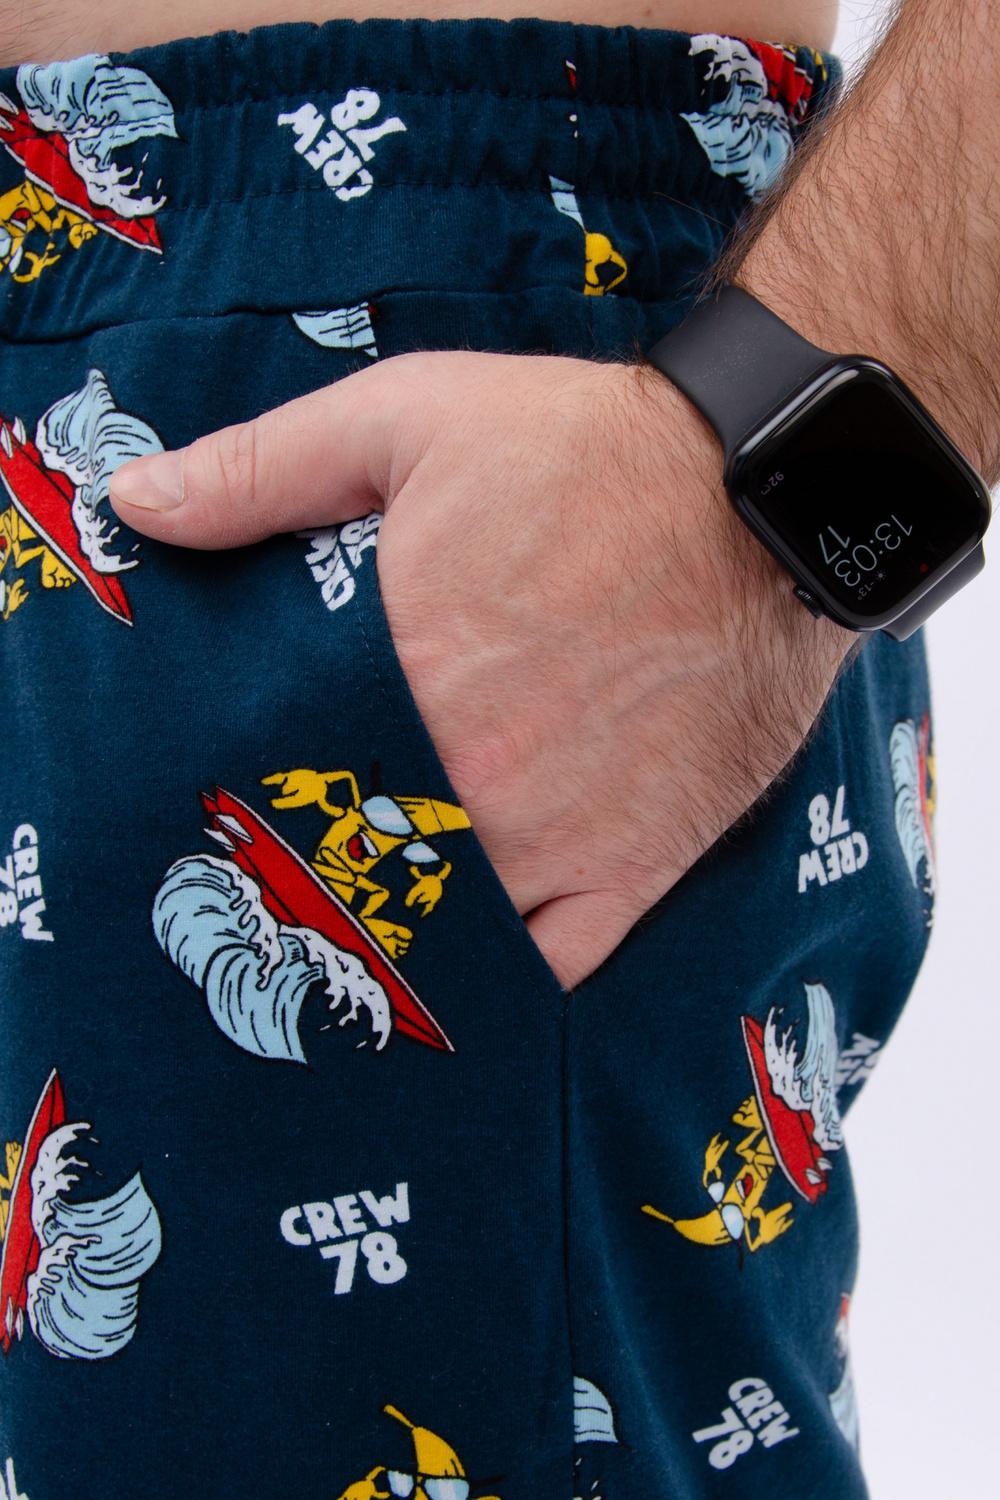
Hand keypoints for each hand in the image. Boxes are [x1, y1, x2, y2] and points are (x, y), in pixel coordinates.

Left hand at [109, 352, 851, 988]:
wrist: (764, 492)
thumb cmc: (586, 452)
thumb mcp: (408, 419)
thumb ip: (263, 470)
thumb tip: (137, 506)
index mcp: (397, 687)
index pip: (280, 790)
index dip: (246, 813)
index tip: (226, 825)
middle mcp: (471, 787)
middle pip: (356, 874)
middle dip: (317, 878)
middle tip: (293, 881)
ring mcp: (557, 841)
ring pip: (443, 936)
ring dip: (399, 938)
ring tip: (363, 935)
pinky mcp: (638, 866)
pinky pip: (555, 966)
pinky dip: (504, 981)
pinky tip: (468, 972)